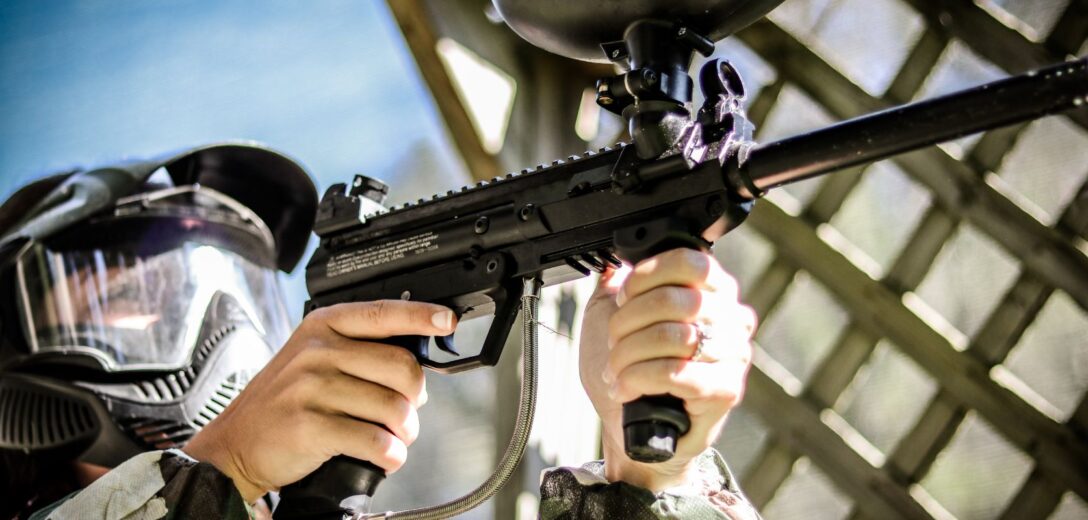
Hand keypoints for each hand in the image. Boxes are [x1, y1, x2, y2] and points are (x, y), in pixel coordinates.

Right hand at [185, 300, 455, 502]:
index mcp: (323, 326)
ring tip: (394, 438)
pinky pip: (374, 439)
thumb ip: (358, 349)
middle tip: (407, 412)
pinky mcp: (309, 425)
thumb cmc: (284, 402)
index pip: (383, 313)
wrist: (235, 445)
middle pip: (402, 366)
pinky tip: (385, 455)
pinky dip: (389, 454)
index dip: (420, 316)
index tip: (446, 320)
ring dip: (404, 432)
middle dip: (416, 397)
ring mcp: (311, 387)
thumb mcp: (314, 357)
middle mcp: (318, 351)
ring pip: (393, 407)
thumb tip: (417, 357)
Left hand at [579, 249, 755, 491]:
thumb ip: (615, 284)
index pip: (689, 261)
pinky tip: (626, 387)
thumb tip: (613, 263)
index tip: (623, 297)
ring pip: (673, 337)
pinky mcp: (725, 390)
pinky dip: (640, 378)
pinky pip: (677, 373)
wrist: (633, 426)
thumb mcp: (613, 317)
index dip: (647, 276)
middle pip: (676, 300)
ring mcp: (733, 355)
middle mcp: (732, 318)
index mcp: (713, 290)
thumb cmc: (632, 370)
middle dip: (628, 322)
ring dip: (628, 354)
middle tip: (613, 342)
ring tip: (616, 369)